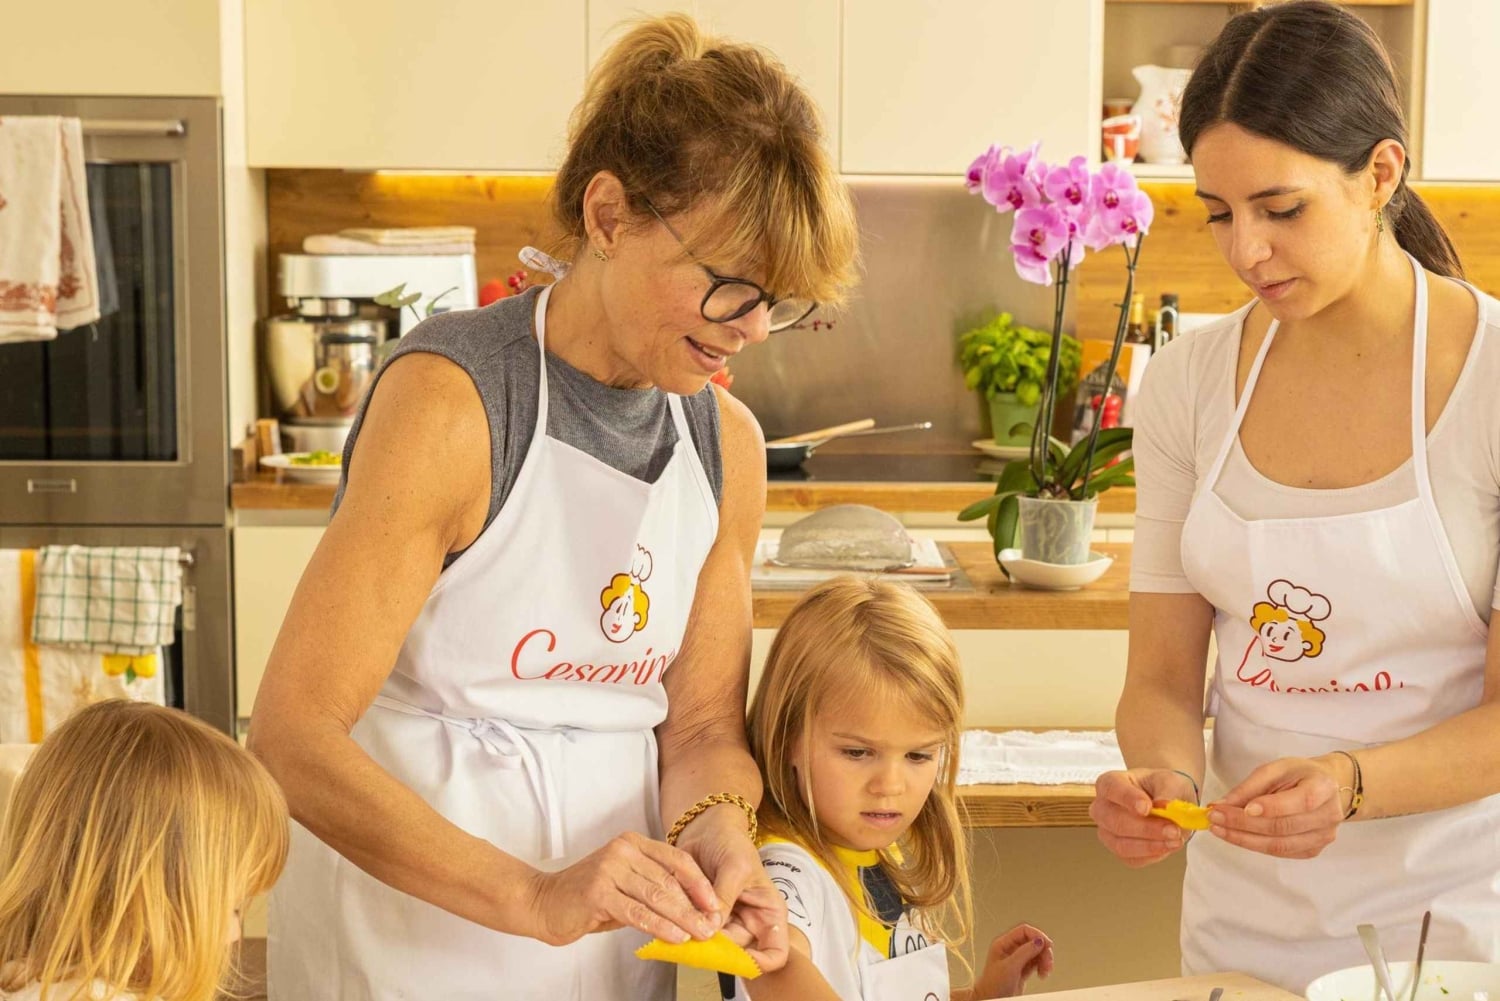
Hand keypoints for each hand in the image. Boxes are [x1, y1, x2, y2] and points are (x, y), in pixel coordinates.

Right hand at [524, 831, 721, 946]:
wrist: (543, 902)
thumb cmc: (586, 898)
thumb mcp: (623, 885)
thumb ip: (652, 890)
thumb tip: (691, 910)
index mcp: (631, 843)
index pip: (675, 859)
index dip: (698, 883)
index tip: (714, 904)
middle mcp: (621, 851)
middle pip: (669, 880)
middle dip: (694, 906)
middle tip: (712, 926)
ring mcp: (609, 869)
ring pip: (656, 896)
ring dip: (682, 918)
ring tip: (699, 934)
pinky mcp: (598, 892)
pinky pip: (637, 912)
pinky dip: (659, 926)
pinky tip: (674, 937)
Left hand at [675, 803, 789, 972]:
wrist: (706, 829)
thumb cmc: (731, 842)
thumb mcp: (735, 866)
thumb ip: (724, 898)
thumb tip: (710, 929)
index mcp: (769, 913)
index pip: (775, 953)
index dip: (760, 963)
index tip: (736, 960)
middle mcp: (749, 923)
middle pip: (738, 955)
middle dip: (718, 953)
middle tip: (695, 941)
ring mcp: (725, 924)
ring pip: (713, 948)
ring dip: (697, 942)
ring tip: (681, 927)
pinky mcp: (702, 919)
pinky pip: (694, 934)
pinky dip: (683, 930)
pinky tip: (673, 919)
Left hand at [972, 924, 1053, 998]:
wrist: (991, 999)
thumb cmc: (993, 984)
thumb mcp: (1010, 967)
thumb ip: (1024, 952)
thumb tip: (1039, 940)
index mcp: (1003, 943)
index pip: (1024, 931)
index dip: (1037, 935)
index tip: (1047, 945)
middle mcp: (1011, 949)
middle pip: (1033, 941)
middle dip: (1043, 951)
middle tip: (1047, 963)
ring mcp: (1017, 959)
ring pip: (1037, 952)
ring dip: (1044, 959)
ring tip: (1045, 971)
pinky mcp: (1023, 968)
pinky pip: (1037, 962)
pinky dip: (1042, 966)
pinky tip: (1042, 974)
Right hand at [1090, 768, 1196, 867]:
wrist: (1169, 804)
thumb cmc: (1162, 787)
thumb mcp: (1170, 781)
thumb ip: (1167, 792)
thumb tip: (1165, 806)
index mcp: (1109, 783)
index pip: (1111, 788)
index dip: (1127, 798)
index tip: (1146, 808)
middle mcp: (1102, 807)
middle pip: (1115, 821)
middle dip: (1146, 829)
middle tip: (1172, 829)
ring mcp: (1107, 831)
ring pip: (1121, 845)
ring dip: (1151, 846)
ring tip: (1175, 839)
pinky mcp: (1119, 850)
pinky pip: (1132, 859)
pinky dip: (1153, 855)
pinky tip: (1168, 846)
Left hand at [1208, 756, 1344, 858]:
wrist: (1323, 786)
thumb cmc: (1298, 775)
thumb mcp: (1275, 769)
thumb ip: (1249, 787)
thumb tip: (1222, 805)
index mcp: (1323, 787)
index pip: (1301, 801)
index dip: (1272, 807)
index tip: (1244, 808)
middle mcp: (1328, 815)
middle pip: (1284, 827)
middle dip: (1245, 824)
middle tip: (1216, 817)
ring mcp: (1323, 836)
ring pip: (1280, 845)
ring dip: (1244, 839)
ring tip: (1219, 829)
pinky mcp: (1313, 850)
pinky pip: (1281, 853)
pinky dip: (1255, 845)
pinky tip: (1236, 836)